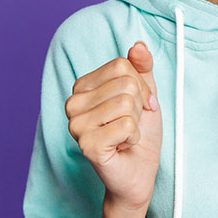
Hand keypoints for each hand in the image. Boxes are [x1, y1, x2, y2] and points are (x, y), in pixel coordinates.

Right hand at [64, 41, 162, 211]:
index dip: (140, 86)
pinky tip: (123, 146)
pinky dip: (134, 137)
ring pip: (126, 104)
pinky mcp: (86, 145)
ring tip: (125, 135)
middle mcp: (72, 103)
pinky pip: (126, 125)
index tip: (138, 106)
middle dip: (140, 105)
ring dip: (136, 123)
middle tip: (132, 124)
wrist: (139, 173)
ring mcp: (76, 125)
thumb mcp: (144, 94)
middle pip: (125, 84)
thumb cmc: (139, 134)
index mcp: (82, 87)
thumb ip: (141, 68)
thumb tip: (138, 45)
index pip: (121, 65)